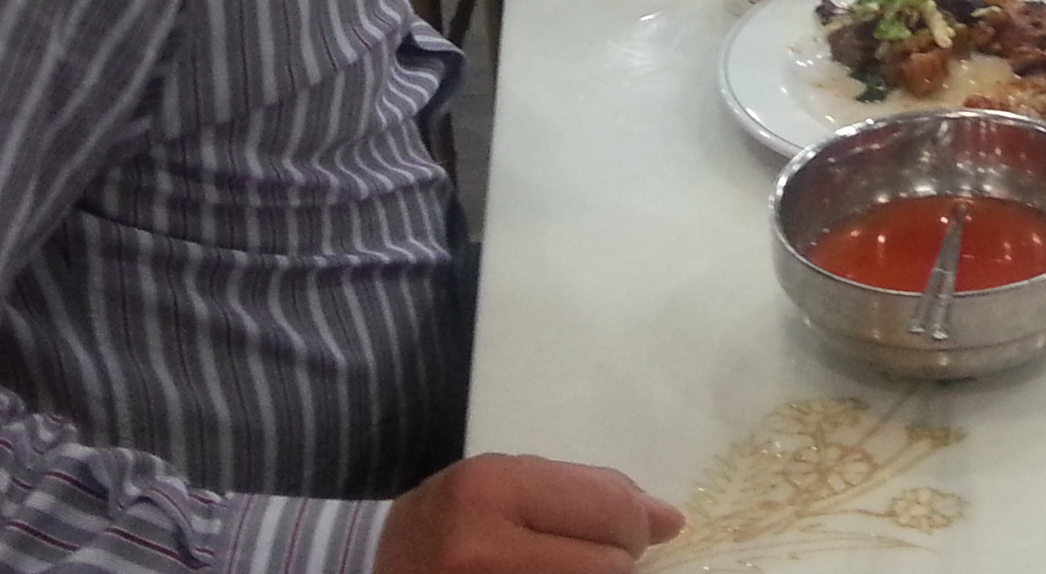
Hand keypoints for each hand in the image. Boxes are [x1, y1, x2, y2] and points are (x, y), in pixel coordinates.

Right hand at [377, 452, 682, 573]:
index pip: (610, 511)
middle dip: (617, 561)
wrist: (376, 567)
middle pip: (609, 567)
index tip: (635, 531)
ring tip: (563, 568)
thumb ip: (586, 491)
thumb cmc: (452, 517)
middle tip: (592, 556)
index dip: (636, 525)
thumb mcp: (506, 481)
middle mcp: (484, 549)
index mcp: (493, 490)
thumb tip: (669, 519)